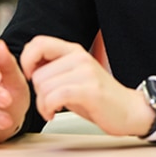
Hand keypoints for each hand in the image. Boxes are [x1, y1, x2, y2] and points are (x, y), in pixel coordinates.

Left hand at [20, 35, 153, 136]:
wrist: (129, 110)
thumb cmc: (98, 97)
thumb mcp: (73, 77)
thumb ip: (54, 68)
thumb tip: (28, 67)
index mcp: (73, 51)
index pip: (38, 43)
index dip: (26, 60)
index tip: (30, 77)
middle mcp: (79, 57)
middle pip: (38, 73)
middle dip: (37, 93)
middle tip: (47, 102)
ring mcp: (86, 72)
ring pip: (44, 86)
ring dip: (42, 104)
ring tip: (51, 109)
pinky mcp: (90, 90)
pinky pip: (56, 96)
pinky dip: (48, 108)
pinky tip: (54, 114)